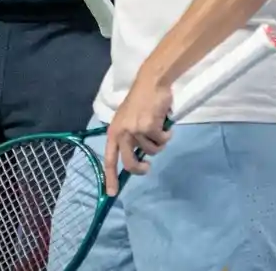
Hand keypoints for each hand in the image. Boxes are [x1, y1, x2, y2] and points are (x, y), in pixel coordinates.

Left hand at [102, 71, 173, 195]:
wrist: (150, 83)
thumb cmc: (140, 101)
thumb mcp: (128, 120)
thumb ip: (129, 137)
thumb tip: (137, 158)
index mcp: (114, 131)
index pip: (109, 159)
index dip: (110, 177)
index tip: (111, 193)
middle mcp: (122, 132)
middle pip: (130, 163)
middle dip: (141, 169)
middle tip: (147, 167)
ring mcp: (135, 130)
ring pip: (151, 151)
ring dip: (158, 142)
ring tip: (157, 127)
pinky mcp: (150, 127)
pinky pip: (162, 140)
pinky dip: (166, 134)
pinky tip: (164, 122)